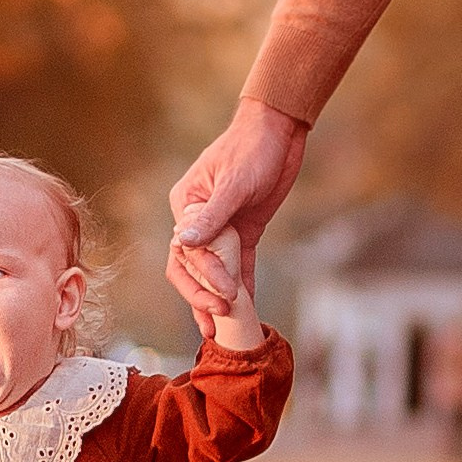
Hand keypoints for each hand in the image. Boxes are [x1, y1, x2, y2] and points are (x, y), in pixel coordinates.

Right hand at [168, 100, 307, 318]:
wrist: (279, 130)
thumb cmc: (251, 149)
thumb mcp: (234, 184)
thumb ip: (211, 217)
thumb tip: (183, 244)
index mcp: (186, 206)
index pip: (186, 252)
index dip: (204, 277)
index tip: (227, 291)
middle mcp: (199, 220)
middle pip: (192, 267)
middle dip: (202, 297)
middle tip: (217, 322)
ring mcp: (222, 227)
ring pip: (214, 271)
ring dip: (217, 299)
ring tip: (222, 331)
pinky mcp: (245, 230)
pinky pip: (241, 264)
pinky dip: (244, 286)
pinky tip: (247, 310)